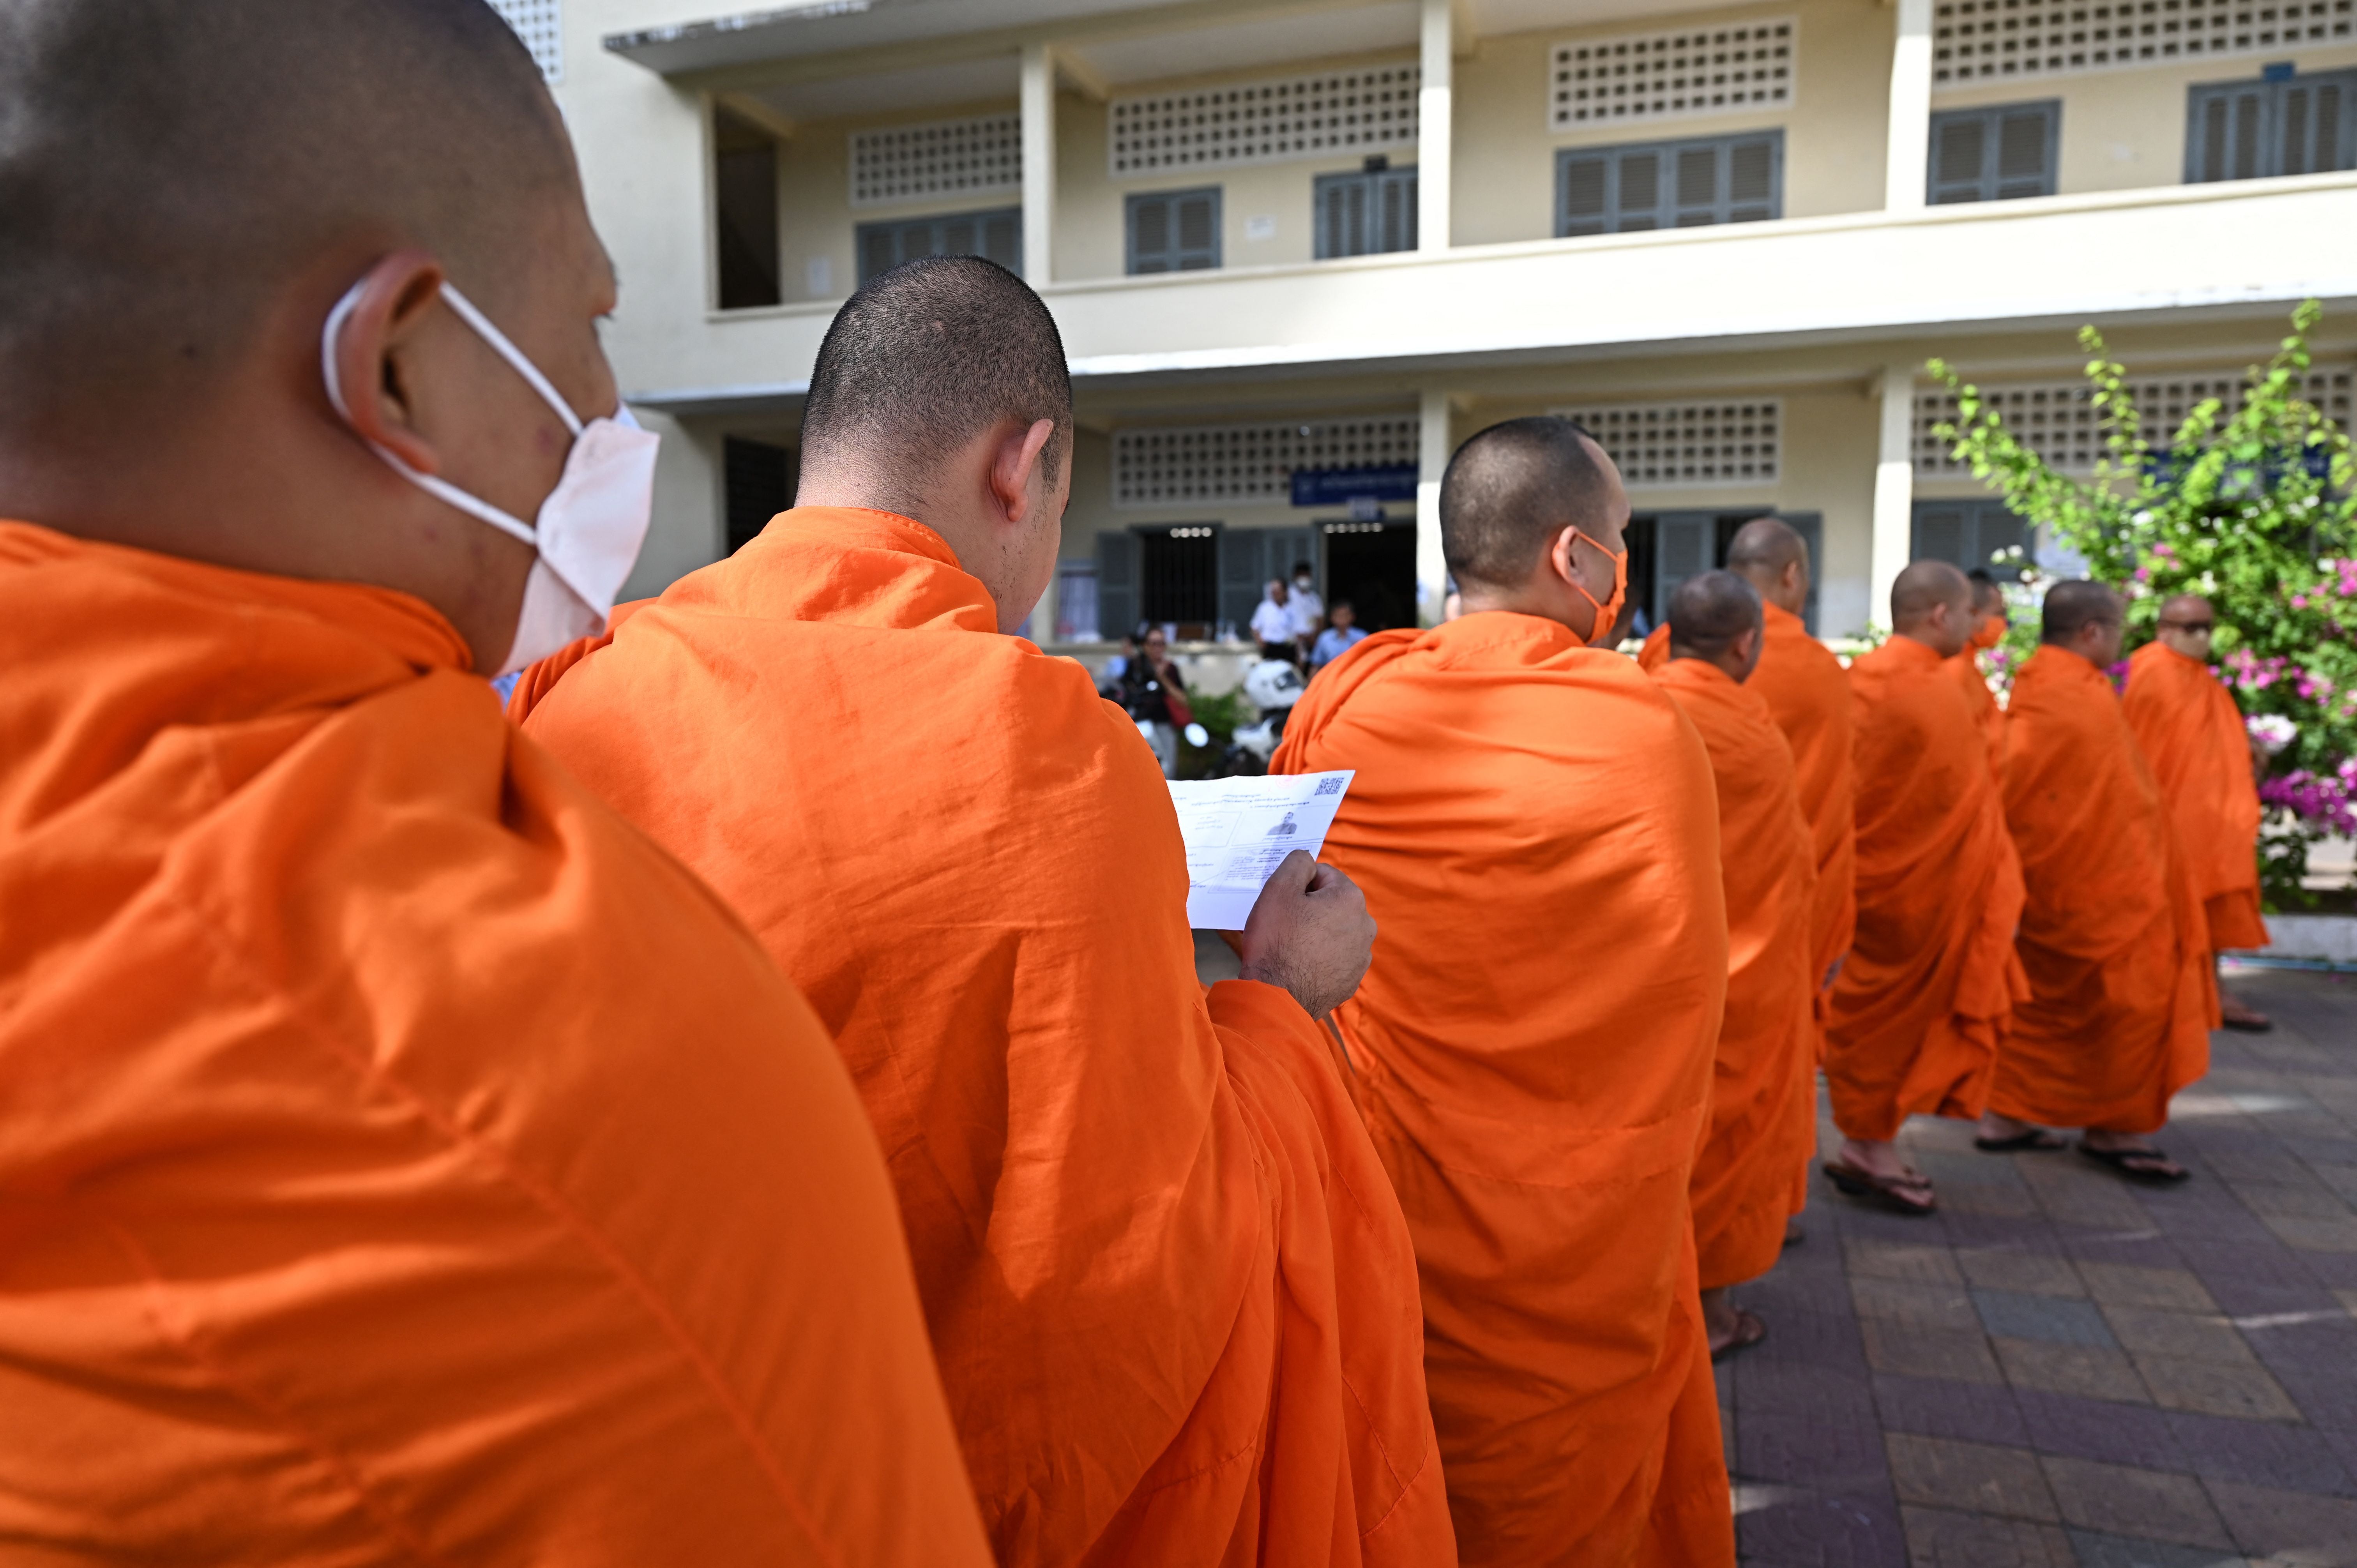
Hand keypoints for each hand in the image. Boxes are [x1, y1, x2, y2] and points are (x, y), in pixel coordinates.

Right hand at [1236, 851, 1375, 1018]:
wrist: (1277, 997)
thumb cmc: (1276, 941)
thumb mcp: (1278, 888)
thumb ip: (1296, 863)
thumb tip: (1307, 859)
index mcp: (1350, 899)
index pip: (1323, 874)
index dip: (1298, 885)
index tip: (1284, 903)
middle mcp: (1365, 926)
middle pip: (1331, 904)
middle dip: (1309, 909)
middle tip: (1285, 925)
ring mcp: (1360, 956)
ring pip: (1333, 931)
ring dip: (1315, 933)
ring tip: (1291, 948)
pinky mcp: (1351, 980)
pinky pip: (1334, 958)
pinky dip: (1319, 958)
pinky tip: (1300, 965)